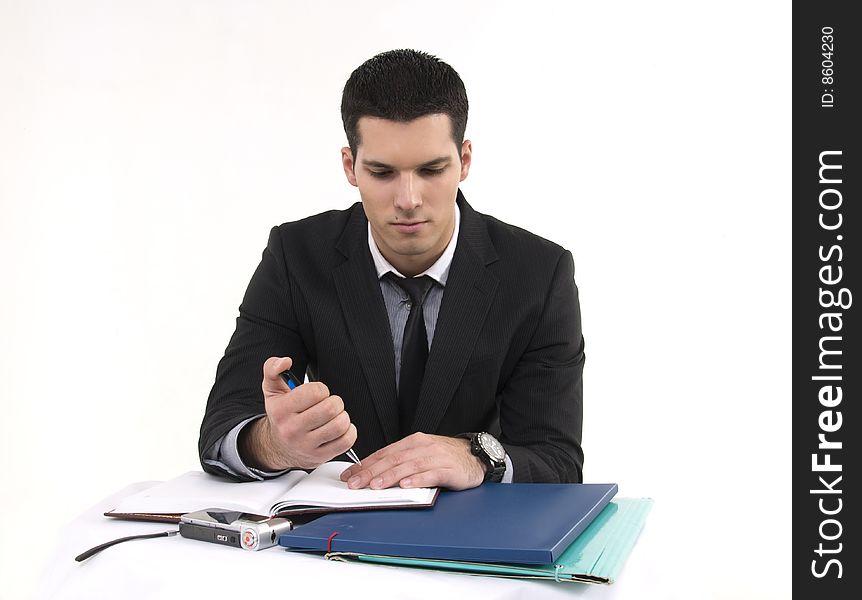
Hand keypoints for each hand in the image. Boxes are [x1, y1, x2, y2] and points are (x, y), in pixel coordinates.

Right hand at [239, 357, 357, 470]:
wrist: (277, 447)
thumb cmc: (280, 415)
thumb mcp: (272, 389)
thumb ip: (273, 368)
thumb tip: (285, 362)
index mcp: (281, 410)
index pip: (315, 392)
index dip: (321, 389)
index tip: (317, 394)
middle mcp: (292, 430)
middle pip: (331, 408)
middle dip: (335, 402)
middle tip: (329, 404)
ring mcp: (307, 446)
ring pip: (340, 425)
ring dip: (343, 416)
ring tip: (334, 416)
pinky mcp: (320, 457)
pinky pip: (347, 441)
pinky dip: (349, 431)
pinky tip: (339, 428)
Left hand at [339, 432, 485, 490]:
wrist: (475, 456)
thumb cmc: (445, 457)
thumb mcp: (420, 454)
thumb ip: (400, 462)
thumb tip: (373, 474)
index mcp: (412, 442)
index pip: (383, 453)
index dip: (365, 464)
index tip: (349, 475)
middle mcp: (422, 447)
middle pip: (392, 459)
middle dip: (371, 472)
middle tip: (355, 483)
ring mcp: (436, 457)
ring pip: (408, 466)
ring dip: (390, 476)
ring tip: (376, 485)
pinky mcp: (449, 469)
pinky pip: (431, 474)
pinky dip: (418, 479)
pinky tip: (406, 485)